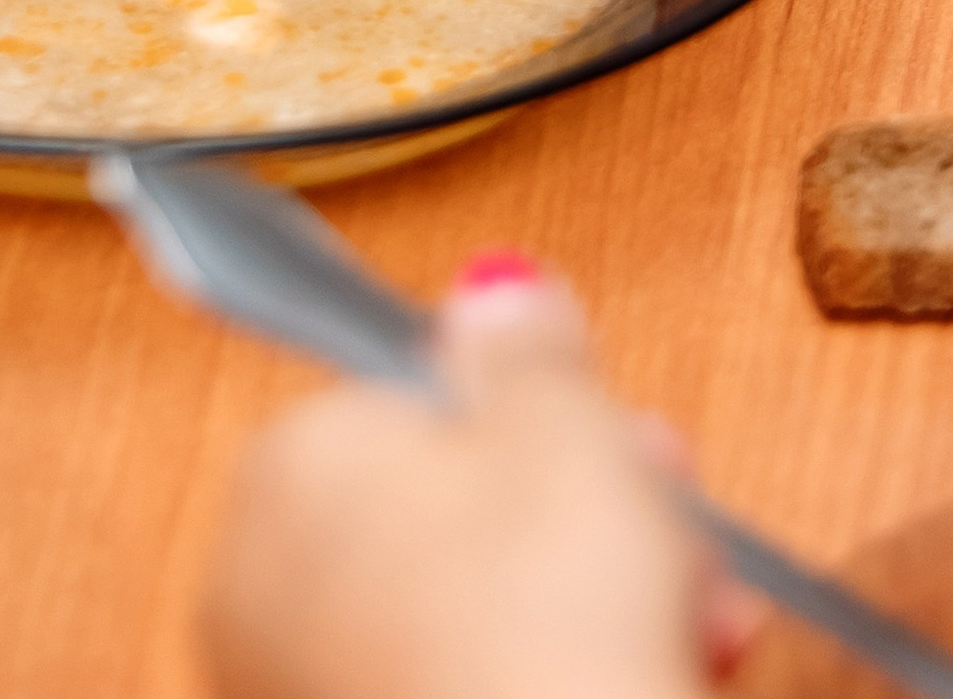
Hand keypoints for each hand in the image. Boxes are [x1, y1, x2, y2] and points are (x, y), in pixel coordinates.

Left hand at [202, 261, 755, 698]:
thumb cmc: (546, 631)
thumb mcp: (566, 428)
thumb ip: (526, 344)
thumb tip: (494, 294)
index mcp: (291, 462)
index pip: (416, 399)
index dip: (541, 419)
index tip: (622, 444)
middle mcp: (261, 584)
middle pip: (447, 511)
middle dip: (579, 517)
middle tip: (670, 536)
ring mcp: (296, 693)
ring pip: (465, 613)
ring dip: (583, 609)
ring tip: (691, 627)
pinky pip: (457, 690)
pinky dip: (540, 686)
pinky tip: (637, 686)